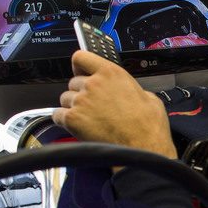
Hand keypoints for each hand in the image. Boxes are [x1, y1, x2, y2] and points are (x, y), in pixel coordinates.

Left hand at [52, 51, 177, 158]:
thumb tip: (130, 93)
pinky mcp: (73, 119)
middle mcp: (94, 84)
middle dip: (81, 93)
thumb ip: (132, 89)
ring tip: (88, 118)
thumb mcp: (150, 98)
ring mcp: (81, 101)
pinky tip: (78, 127)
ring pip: (65, 98)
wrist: (142, 149)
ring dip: (73, 107)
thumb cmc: (148, 127)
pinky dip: (64, 121)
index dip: (80, 66)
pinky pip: (57, 115)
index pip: (82, 58)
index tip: (80, 71)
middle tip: (93, 105)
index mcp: (112, 74)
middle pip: (73, 82)